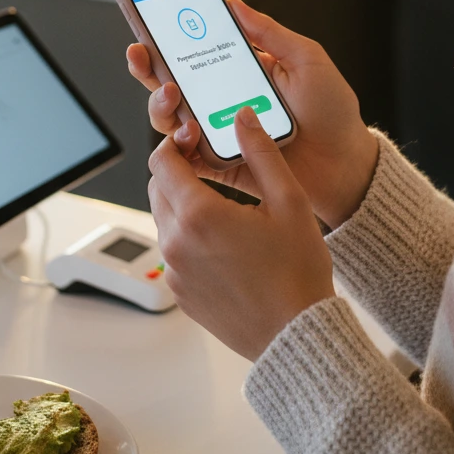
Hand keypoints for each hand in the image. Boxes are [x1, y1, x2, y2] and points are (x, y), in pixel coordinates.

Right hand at [127, 0, 378, 227]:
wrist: (345, 165)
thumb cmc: (332, 111)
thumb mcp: (306, 58)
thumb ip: (268, 31)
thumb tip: (232, 2)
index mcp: (238, 69)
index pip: (192, 49)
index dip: (165, 35)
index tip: (147, 20)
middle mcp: (220, 100)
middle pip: (167, 81)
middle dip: (147, 66)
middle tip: (143, 55)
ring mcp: (216, 132)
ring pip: (168, 118)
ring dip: (160, 105)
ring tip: (173, 96)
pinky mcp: (218, 165)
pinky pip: (184, 159)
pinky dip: (177, 147)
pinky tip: (187, 135)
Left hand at [149, 106, 335, 360]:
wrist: (295, 336)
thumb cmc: (297, 272)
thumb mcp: (289, 201)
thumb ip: (261, 153)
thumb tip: (242, 117)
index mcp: (199, 215)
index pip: (162, 161)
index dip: (176, 143)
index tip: (197, 140)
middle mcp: (176, 242)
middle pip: (156, 187)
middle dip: (177, 170)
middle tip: (209, 166)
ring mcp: (174, 271)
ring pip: (163, 218)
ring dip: (182, 202)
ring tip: (223, 205)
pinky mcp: (179, 292)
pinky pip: (173, 250)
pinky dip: (188, 235)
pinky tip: (224, 240)